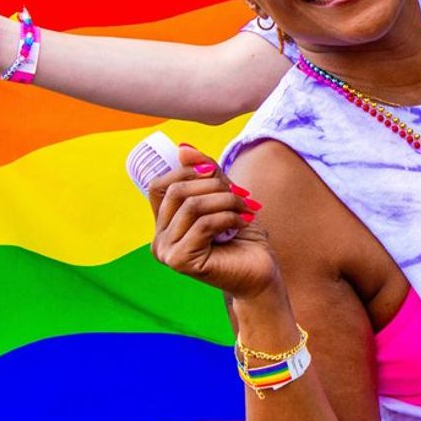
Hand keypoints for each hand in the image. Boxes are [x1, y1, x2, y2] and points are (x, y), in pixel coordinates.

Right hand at [149, 145, 280, 302]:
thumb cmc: (243, 238)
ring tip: (247, 208)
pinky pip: (203, 224)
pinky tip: (244, 223)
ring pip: (192, 206)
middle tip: (241, 194)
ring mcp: (167, 253)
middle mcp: (159, 240)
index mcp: (163, 225)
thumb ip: (206, 174)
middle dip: (214, 185)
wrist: (261, 273)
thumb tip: (183, 147)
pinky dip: (228, 218)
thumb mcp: (225, 197)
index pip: (160, 185)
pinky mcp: (181, 261)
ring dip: (226, 201)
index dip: (187, 171)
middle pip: (176, 191)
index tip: (216, 173)